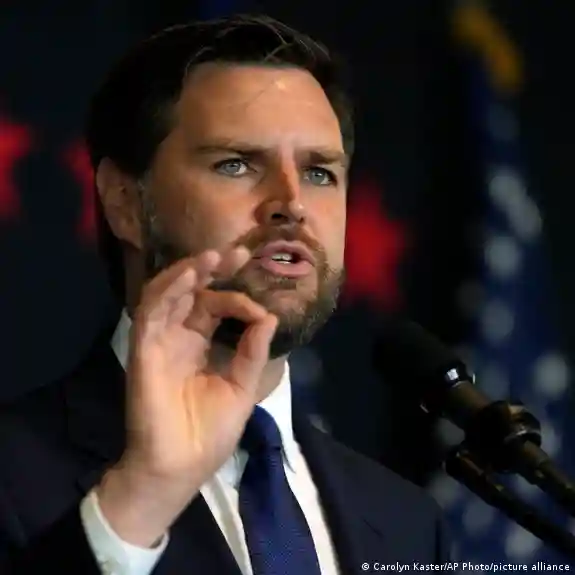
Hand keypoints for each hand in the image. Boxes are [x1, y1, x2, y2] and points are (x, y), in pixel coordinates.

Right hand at [96, 248, 277, 546]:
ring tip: (213, 256)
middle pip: (191, 293)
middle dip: (212, 270)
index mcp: (200, 345)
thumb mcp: (243, 387)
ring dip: (187, 272)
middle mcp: (178, 337)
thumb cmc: (209, 433)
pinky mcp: (144, 351)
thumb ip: (253, 351)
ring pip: (166, 294)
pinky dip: (168, 292)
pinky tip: (189, 276)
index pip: (215, 306)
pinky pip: (151, 313)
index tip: (261, 308)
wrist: (180, 468)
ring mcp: (159, 342)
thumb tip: (269, 317)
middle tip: (238, 252)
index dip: (237, 299)